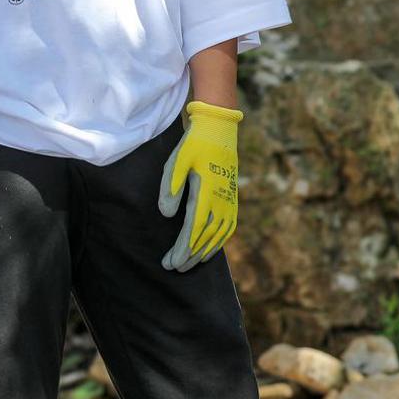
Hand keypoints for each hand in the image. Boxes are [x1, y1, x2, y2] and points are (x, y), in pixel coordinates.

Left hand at [157, 101, 242, 272]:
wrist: (219, 130)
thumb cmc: (193, 145)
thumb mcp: (176, 161)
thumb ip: (171, 188)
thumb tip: (166, 215)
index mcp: (206, 192)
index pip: (194, 229)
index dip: (183, 248)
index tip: (171, 262)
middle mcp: (221, 200)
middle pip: (205, 236)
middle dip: (189, 255)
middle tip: (174, 268)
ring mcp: (230, 200)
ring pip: (218, 235)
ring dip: (203, 252)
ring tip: (189, 264)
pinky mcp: (233, 198)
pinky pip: (228, 227)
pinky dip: (219, 242)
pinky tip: (209, 249)